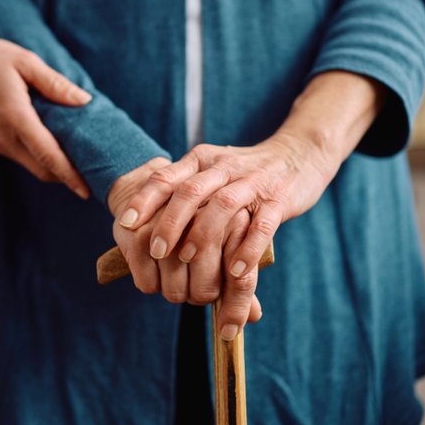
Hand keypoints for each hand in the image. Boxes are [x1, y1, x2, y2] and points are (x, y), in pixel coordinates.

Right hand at [0, 35, 90, 198]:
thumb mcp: (23, 61)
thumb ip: (54, 83)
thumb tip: (84, 100)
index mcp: (16, 118)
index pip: (48, 156)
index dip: (70, 176)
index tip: (87, 190)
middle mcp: (4, 138)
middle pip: (42, 169)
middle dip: (67, 177)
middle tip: (92, 175)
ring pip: (31, 164)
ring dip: (53, 166)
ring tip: (77, 158)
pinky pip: (20, 155)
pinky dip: (38, 155)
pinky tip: (52, 143)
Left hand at [117, 135, 338, 337]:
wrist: (300, 153)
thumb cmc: (244, 172)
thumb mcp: (209, 170)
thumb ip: (181, 191)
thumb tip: (141, 225)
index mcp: (201, 160)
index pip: (166, 177)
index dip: (144, 200)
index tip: (124, 222)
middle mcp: (224, 168)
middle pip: (190, 191)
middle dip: (169, 222)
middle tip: (154, 250)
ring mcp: (253, 183)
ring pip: (223, 205)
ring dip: (202, 234)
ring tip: (186, 259)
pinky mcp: (280, 200)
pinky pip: (262, 225)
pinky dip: (247, 248)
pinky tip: (234, 271)